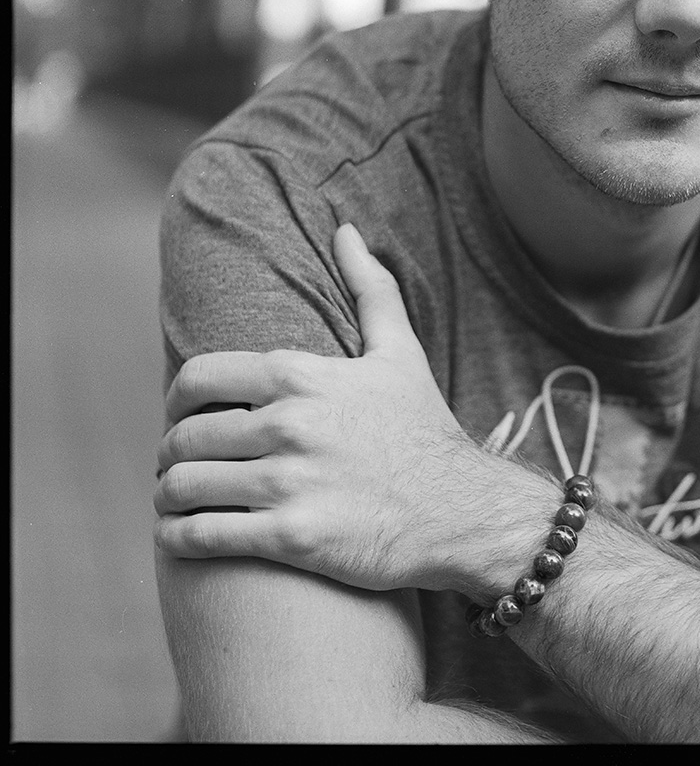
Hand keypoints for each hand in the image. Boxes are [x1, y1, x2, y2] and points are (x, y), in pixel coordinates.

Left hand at [154, 224, 477, 591]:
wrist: (461, 510)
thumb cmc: (423, 430)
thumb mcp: (400, 352)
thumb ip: (370, 288)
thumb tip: (346, 230)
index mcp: (302, 375)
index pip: (198, 377)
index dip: (178, 399)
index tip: (184, 416)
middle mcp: (288, 424)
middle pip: (184, 436)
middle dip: (173, 453)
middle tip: (184, 465)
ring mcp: (288, 483)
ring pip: (182, 487)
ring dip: (169, 497)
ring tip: (177, 503)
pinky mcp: (290, 537)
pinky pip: (199, 537)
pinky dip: (177, 538)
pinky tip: (184, 536)